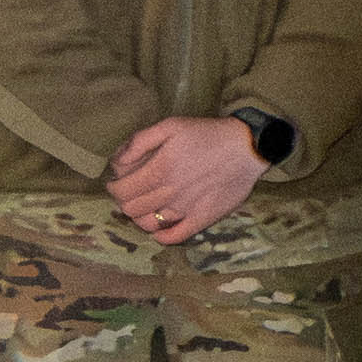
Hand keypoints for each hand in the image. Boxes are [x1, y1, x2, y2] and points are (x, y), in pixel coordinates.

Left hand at [108, 116, 264, 243]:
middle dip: (124, 200)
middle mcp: (169, 193)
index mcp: (159, 170)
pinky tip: (160, 228)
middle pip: (131, 209)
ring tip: (146, 206)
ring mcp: (186, 209)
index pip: (121, 190)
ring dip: (139, 216)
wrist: (247, 147)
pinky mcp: (203, 218)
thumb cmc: (207, 134)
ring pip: (148, 224)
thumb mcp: (171, 125)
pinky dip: (161, 236)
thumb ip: (140, 141)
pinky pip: (175, 236)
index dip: (113, 187)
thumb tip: (118, 162)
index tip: (118, 181)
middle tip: (132, 191)